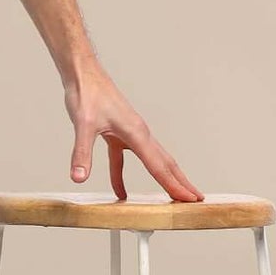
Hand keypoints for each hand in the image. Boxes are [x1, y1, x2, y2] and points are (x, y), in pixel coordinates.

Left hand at [64, 63, 202, 202]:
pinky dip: (123, 177)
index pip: (159, 166)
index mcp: (137, 133)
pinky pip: (124, 160)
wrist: (83, 73)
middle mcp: (139, 133)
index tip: (189, 199)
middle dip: (181, 183)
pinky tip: (120, 193)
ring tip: (174, 197)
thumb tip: (79, 177)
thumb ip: (82, 153)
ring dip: (163, 179)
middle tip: (196, 200)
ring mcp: (130, 134)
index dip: (174, 185)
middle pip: (165, 163)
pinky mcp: (116, 134)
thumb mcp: (83, 125)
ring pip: (152, 160)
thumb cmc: (87, 93)